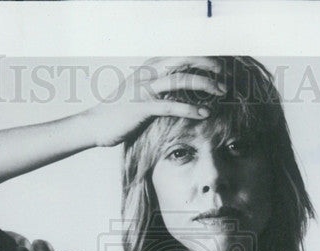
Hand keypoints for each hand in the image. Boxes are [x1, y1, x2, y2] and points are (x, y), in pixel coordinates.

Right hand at [82, 57, 225, 146]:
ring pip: (180, 79)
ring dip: (204, 85)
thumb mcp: (138, 93)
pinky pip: (171, 105)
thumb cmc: (117, 112)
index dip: (201, 58)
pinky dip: (190, 109)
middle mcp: (147, 73)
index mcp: (148, 67)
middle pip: (183, 60)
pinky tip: (204, 114)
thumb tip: (178, 91)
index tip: (219, 68)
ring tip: (221, 93)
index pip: (179, 55)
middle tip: (225, 76)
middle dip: (207, 65)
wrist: (93, 125)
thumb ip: (157, 88)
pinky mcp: (141, 107)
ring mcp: (143, 89)